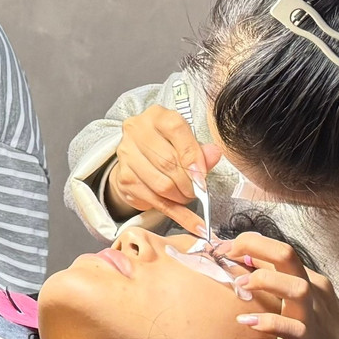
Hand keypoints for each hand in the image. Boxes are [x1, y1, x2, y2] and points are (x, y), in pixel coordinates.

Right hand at [107, 105, 222, 234]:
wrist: (136, 158)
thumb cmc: (166, 148)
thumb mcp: (185, 142)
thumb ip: (201, 150)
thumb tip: (214, 155)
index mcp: (156, 116)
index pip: (176, 130)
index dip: (193, 155)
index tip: (203, 177)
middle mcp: (137, 131)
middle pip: (167, 162)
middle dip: (189, 183)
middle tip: (200, 192)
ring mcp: (127, 155)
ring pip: (161, 185)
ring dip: (182, 198)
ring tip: (189, 198)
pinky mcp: (124, 179)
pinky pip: (155, 202)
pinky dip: (177, 215)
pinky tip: (192, 222)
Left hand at [223, 231, 338, 338]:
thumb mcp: (307, 305)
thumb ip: (282, 283)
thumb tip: (248, 260)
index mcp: (313, 280)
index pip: (280, 250)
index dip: (250, 243)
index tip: (225, 248)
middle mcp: (315, 292)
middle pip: (286, 255)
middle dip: (253, 247)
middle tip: (225, 254)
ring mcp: (313, 317)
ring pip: (294, 286)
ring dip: (263, 281)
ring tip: (240, 285)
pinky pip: (288, 327)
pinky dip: (266, 321)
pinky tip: (246, 321)